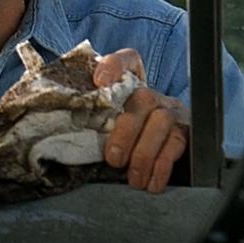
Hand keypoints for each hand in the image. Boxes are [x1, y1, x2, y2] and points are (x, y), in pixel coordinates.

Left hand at [93, 48, 190, 192]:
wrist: (153, 153)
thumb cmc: (119, 135)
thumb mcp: (103, 122)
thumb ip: (88, 115)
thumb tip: (57, 123)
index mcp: (130, 84)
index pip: (127, 60)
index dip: (114, 65)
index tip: (99, 81)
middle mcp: (152, 93)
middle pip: (142, 100)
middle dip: (126, 132)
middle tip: (113, 159)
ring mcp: (171, 111)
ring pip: (162, 122)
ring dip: (145, 153)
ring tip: (133, 178)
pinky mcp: (185, 131)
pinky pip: (177, 144)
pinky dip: (162, 166)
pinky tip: (151, 182)